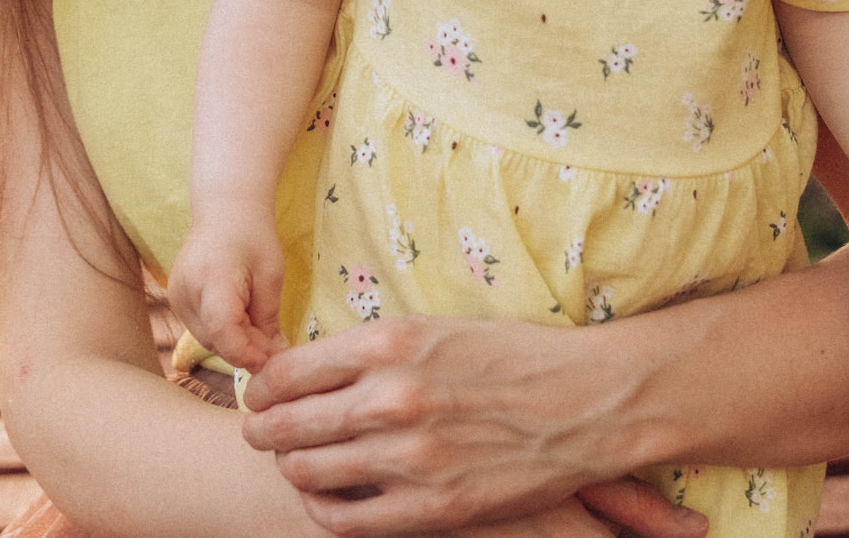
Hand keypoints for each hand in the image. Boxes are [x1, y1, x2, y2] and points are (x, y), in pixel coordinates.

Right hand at [166, 204, 287, 372]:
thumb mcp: (271, 276)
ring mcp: (176, 297)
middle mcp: (186, 291)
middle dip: (247, 349)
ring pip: (208, 340)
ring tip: (259, 327)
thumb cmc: (253, 236)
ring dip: (235, 342)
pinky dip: (223, 332)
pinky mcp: (176, 300)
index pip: (223, 332)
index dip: (247, 353)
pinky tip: (241, 317)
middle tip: (275, 344)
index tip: (272, 359)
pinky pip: (201, 329)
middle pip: (216, 341)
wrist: (224, 210)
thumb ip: (268, 319)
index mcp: (212, 280)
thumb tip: (274, 358)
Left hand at [239, 314, 703, 537]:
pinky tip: (330, 499)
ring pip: (307, 473)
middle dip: (264, 432)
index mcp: (387, 344)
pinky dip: (324, 510)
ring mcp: (411, 458)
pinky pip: (346, 520)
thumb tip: (304, 371)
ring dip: (292, 470)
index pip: (285, 373)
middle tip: (264, 435)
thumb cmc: (508, 357)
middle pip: (285, 426)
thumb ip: (368, 351)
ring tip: (297, 465)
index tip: (261, 396)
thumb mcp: (431, 329)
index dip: (262, 389)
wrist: (587, 401)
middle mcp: (391, 399)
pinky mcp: (434, 507)